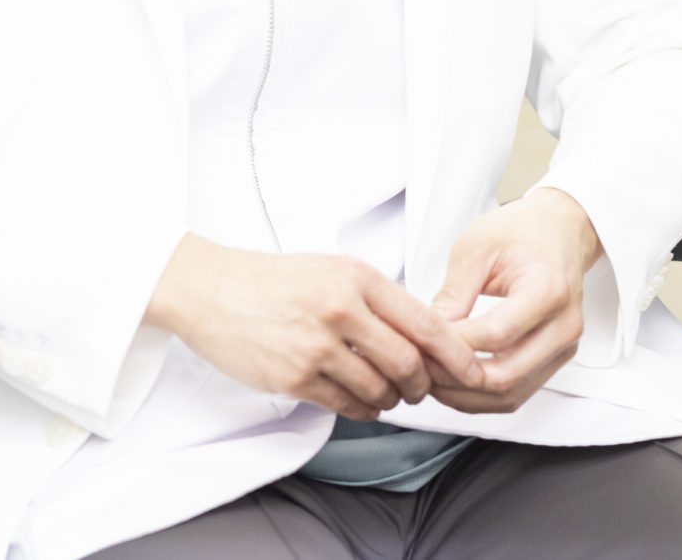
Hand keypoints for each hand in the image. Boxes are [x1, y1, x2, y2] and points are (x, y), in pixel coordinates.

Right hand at [145, 234, 485, 420]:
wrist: (210, 290)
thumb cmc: (274, 280)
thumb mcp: (332, 270)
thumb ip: (377, 299)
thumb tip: (424, 337)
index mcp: (357, 277)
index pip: (425, 323)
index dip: (455, 355)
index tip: (470, 372)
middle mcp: (340, 309)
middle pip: (409, 363)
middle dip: (424, 385)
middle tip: (421, 389)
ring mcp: (316, 346)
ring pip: (380, 389)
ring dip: (393, 400)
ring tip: (388, 395)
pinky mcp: (295, 376)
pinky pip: (348, 406)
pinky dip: (364, 410)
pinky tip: (361, 402)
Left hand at [427, 186, 603, 413]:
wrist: (560, 230)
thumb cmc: (521, 232)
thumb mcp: (476, 248)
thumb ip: (454, 293)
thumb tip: (428, 334)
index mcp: (547, 290)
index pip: (496, 335)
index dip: (454, 345)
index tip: (421, 341)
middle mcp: (563, 325)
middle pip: (506, 376)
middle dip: (455, 379)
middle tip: (420, 368)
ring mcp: (563, 347)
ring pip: (511, 395)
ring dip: (466, 396)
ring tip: (432, 379)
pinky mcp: (556, 358)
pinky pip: (518, 393)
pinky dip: (483, 396)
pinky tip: (454, 381)